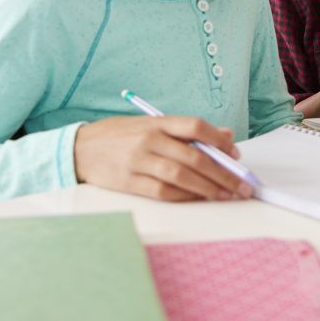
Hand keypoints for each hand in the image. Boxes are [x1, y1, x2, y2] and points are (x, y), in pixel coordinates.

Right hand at [73, 115, 252, 201]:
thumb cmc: (120, 136)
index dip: (219, 141)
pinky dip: (184, 196)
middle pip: (194, 157)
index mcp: (156, 122)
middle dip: (223, 173)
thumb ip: (185, 131)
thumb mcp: (150, 124)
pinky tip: (198, 198)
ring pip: (181, 177)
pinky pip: (163, 192)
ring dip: (208, 188)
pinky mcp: (129, 182)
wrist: (78, 149)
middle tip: (240, 184)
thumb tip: (224, 136)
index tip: (235, 154)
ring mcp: (138, 161)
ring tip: (225, 194)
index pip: (195, 126)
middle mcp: (149, 140)